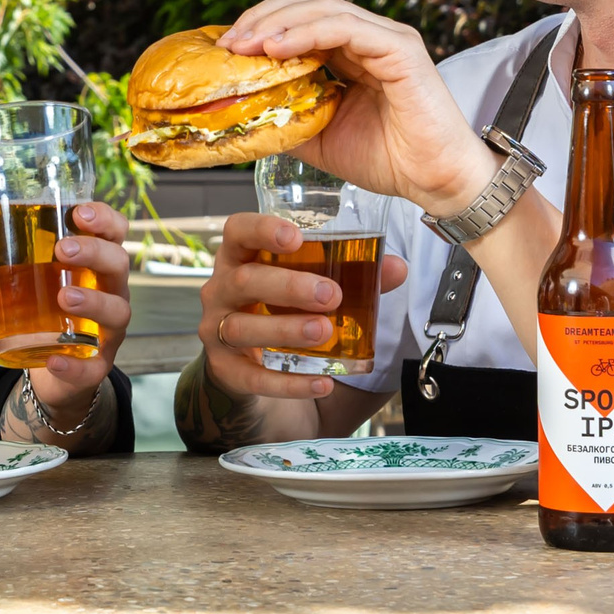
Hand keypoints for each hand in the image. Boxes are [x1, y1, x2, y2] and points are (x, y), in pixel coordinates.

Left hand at [0, 200, 133, 420]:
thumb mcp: (24, 285)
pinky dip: (76, 365)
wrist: (55, 365)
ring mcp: (108, 329)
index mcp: (96, 265)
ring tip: (64, 298)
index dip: (105, 220)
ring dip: (93, 302)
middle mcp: (111, 292)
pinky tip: (55, 360)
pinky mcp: (98, 364)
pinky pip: (94, 366)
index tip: (81, 212)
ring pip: (116, 311)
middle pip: (118, 264)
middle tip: (63, 250)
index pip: (114, 234)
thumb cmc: (47, 310)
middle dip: (95, 253)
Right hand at [195, 211, 409, 403]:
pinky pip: (252, 377)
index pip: (238, 232)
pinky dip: (288, 382)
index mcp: (241, 258)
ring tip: (325, 333)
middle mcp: (221, 290)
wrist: (249, 364)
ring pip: (242, 328)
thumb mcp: (308, 286)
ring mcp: (216, 331)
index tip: (295, 237)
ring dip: (286, 330)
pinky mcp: (225, 370)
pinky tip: (322, 382)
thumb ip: (352, 276)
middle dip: (288, 286)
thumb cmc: (280, 309)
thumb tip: (397, 268)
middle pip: (244, 281)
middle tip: (330, 295)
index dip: (261, 230)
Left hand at [221, 0, 494, 217]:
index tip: (226, 50)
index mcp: (352, 52)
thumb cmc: (389, 160)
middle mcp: (369, 36)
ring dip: (277, 22)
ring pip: (323, 7)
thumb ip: (287, 117)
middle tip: (229, 44)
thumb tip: (242, 112)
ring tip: (246, 45)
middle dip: (262, 17)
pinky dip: (306, 33)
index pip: (300, 17)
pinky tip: (278, 47)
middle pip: (307, 1)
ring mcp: (387, 38)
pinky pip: (346, 28)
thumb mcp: (319, 137)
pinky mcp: (401, 49)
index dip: (260, 25)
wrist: (435, 182)